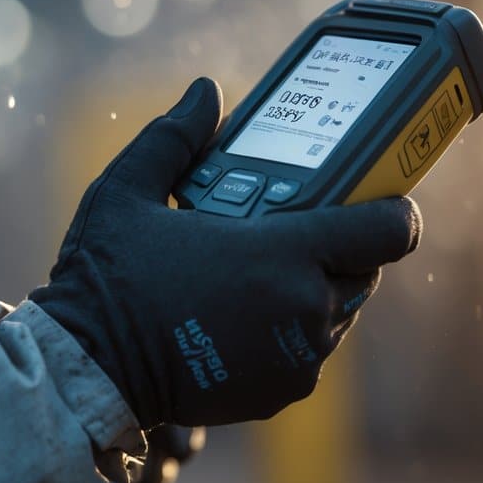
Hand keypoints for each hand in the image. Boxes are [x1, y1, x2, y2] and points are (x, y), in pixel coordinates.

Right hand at [30, 78, 420, 427]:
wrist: (91, 367)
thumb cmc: (108, 276)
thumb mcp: (127, 190)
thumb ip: (173, 136)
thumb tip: (206, 91)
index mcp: (281, 253)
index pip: (386, 230)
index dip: (391, 209)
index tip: (376, 197)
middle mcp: (303, 308)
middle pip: (363, 269)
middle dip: (338, 247)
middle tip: (290, 228)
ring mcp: (297, 357)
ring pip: (337, 311)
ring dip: (312, 289)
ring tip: (256, 272)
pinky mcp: (283, 392)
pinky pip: (309, 351)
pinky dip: (289, 331)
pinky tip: (242, 313)